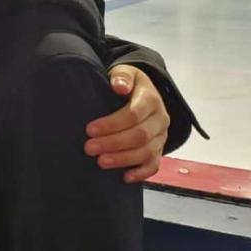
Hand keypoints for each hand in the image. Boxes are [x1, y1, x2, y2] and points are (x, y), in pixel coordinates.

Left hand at [85, 65, 169, 183]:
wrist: (144, 92)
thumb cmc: (128, 83)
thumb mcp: (125, 72)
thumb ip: (122, 76)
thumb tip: (119, 87)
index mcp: (151, 99)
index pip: (133, 114)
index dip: (112, 124)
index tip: (90, 130)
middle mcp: (160, 119)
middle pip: (140, 136)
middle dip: (113, 143)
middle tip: (89, 148)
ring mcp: (161, 136)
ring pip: (147, 152)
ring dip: (123, 159)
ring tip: (101, 162)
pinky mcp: (159, 149)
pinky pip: (154, 165)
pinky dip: (141, 173)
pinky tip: (124, 178)